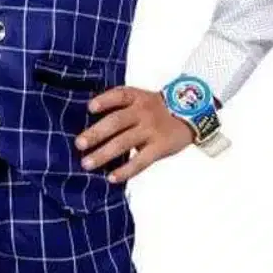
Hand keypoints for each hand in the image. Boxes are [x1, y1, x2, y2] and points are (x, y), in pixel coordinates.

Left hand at [75, 85, 194, 183]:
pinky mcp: (160, 147)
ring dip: (103, 154)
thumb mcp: (142, 99)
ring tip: (86, 164)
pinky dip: (125, 170)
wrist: (193, 113)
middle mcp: (143, 112)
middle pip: (116, 121)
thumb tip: (90, 124)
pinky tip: (111, 178)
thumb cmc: (158, 109)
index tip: (90, 108)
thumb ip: (122, 107)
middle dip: (96, 133)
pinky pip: (140, 161)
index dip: (104, 101)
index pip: (119, 95)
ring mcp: (151, 130)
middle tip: (79, 144)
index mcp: (137, 98)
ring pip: (124, 143)